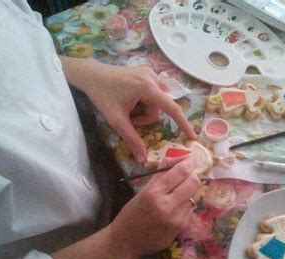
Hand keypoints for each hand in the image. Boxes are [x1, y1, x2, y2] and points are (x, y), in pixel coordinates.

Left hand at [78, 61, 195, 162]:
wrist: (91, 75)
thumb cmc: (102, 96)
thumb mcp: (116, 120)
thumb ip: (132, 139)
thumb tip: (143, 159)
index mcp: (147, 87)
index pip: (172, 108)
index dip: (183, 124)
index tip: (192, 137)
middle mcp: (154, 78)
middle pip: (159, 109)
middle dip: (145, 118)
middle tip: (128, 118)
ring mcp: (151, 74)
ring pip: (156, 103)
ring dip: (144, 110)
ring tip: (127, 108)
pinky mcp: (148, 73)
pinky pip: (153, 94)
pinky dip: (144, 102)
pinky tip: (131, 99)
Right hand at [109, 157, 200, 258]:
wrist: (127, 241)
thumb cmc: (132, 213)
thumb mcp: (143, 191)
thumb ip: (160, 175)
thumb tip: (176, 158)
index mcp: (154, 192)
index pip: (181, 171)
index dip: (189, 162)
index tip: (190, 159)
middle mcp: (167, 204)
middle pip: (194, 182)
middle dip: (192, 175)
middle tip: (186, 175)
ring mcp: (176, 217)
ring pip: (195, 195)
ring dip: (190, 190)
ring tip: (180, 191)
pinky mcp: (181, 227)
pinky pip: (191, 209)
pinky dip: (187, 203)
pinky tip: (177, 206)